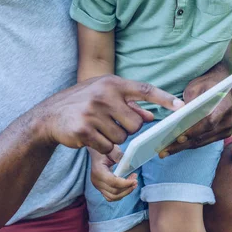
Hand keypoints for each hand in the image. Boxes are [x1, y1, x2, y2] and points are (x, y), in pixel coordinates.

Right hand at [35, 75, 183, 155]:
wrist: (49, 116)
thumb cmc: (82, 103)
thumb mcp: (104, 96)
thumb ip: (128, 105)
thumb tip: (150, 117)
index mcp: (112, 83)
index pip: (145, 90)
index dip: (164, 99)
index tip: (182, 107)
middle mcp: (104, 94)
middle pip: (135, 123)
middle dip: (128, 129)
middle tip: (112, 124)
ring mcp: (93, 112)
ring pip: (122, 138)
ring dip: (113, 139)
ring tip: (98, 129)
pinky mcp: (84, 129)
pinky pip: (107, 147)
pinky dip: (101, 147)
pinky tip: (89, 137)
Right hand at [89, 146, 137, 201]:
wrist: (96, 154)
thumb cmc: (104, 151)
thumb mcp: (111, 150)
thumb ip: (118, 156)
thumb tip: (128, 163)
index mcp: (98, 171)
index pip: (112, 182)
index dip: (125, 183)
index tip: (134, 180)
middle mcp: (96, 181)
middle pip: (113, 192)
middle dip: (127, 188)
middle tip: (135, 180)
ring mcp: (97, 186)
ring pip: (112, 197)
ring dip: (125, 192)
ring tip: (133, 184)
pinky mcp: (100, 189)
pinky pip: (110, 197)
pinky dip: (120, 194)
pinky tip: (126, 188)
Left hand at [160, 69, 231, 157]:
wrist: (220, 84)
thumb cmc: (206, 84)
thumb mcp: (195, 87)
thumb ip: (189, 101)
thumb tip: (178, 116)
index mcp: (225, 106)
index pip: (208, 122)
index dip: (193, 131)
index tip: (178, 137)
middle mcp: (228, 120)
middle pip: (203, 136)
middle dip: (182, 143)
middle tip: (164, 149)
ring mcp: (227, 129)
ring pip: (202, 142)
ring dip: (183, 147)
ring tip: (165, 151)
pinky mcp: (222, 134)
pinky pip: (204, 142)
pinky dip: (189, 144)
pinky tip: (175, 147)